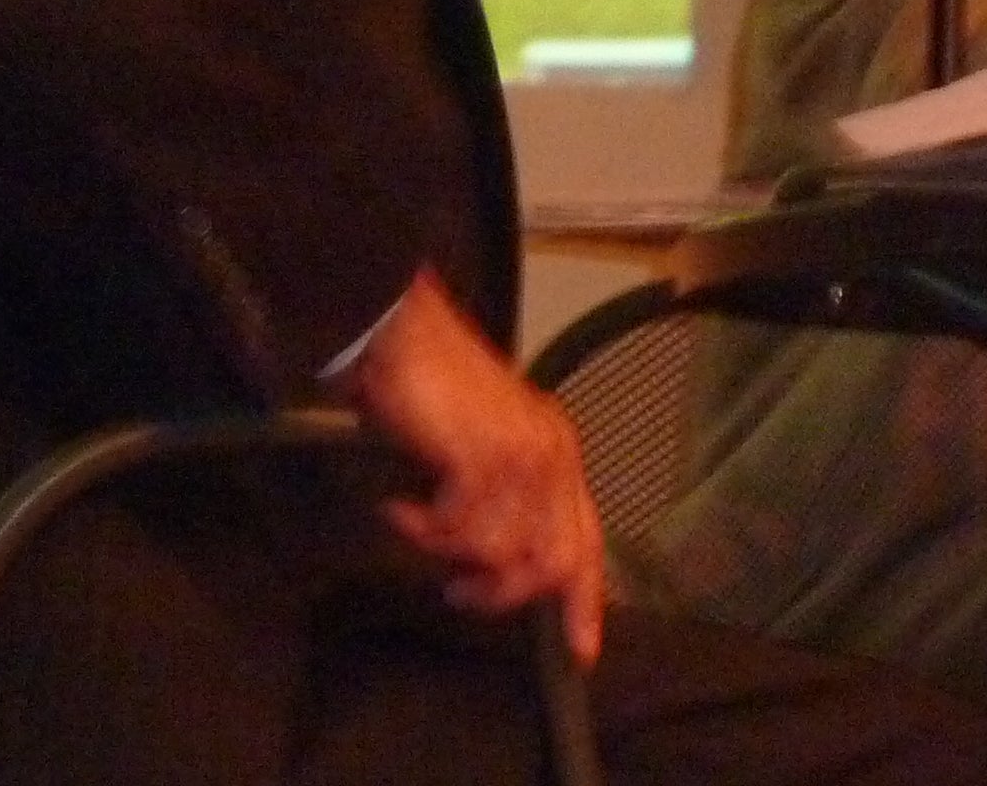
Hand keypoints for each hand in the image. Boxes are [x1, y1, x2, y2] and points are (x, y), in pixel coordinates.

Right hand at [347, 272, 608, 660]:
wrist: (400, 335)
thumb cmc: (432, 389)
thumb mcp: (482, 447)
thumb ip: (504, 497)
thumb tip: (498, 564)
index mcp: (557, 452)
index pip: (586, 541)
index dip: (585, 601)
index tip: (581, 651)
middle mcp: (550, 454)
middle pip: (553, 562)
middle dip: (501, 593)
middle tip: (458, 589)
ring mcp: (520, 455)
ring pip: (504, 554)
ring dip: (449, 553)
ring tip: (416, 523)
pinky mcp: (482, 457)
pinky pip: (460, 533)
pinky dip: (422, 530)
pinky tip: (402, 504)